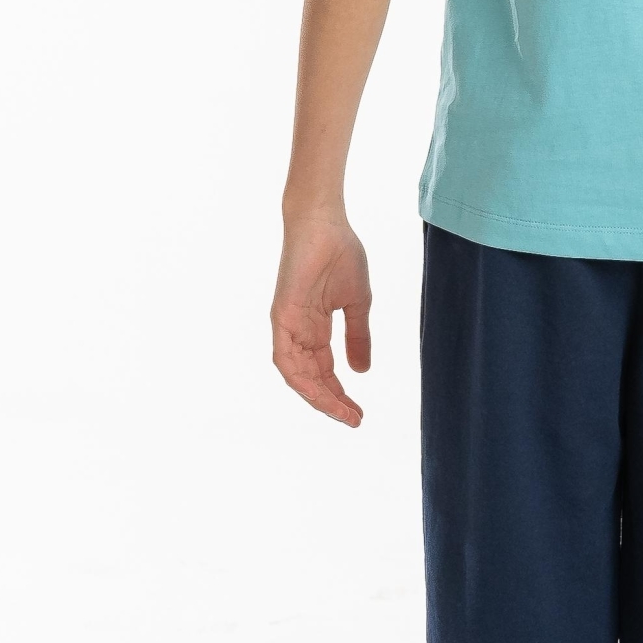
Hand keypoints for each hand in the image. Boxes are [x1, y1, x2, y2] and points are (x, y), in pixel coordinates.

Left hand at [271, 210, 372, 425]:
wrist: (325, 223)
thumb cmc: (340, 254)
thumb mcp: (357, 304)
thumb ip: (358, 337)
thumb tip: (362, 371)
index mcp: (315, 329)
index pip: (324, 371)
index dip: (339, 394)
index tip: (358, 414)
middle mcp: (298, 331)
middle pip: (310, 378)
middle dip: (331, 402)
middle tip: (353, 420)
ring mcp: (288, 325)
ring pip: (296, 374)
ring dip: (317, 397)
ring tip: (341, 412)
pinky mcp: (281, 315)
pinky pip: (284, 356)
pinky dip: (299, 377)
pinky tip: (316, 392)